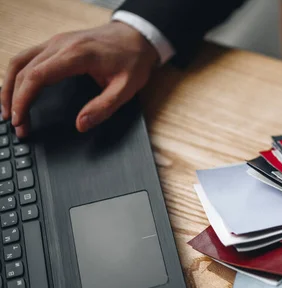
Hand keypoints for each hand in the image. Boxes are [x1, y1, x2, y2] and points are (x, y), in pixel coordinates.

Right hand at [1, 21, 158, 136]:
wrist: (137, 36)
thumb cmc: (133, 60)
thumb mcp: (126, 89)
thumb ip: (104, 107)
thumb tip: (81, 124)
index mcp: (76, 55)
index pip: (37, 77)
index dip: (23, 100)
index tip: (20, 120)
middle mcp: (60, 44)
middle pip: (22, 70)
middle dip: (14, 99)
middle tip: (16, 125)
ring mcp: (56, 42)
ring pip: (20, 61)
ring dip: (9, 86)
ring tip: (8, 111)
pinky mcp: (56, 44)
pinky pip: (27, 57)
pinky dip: (17, 75)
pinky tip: (16, 91)